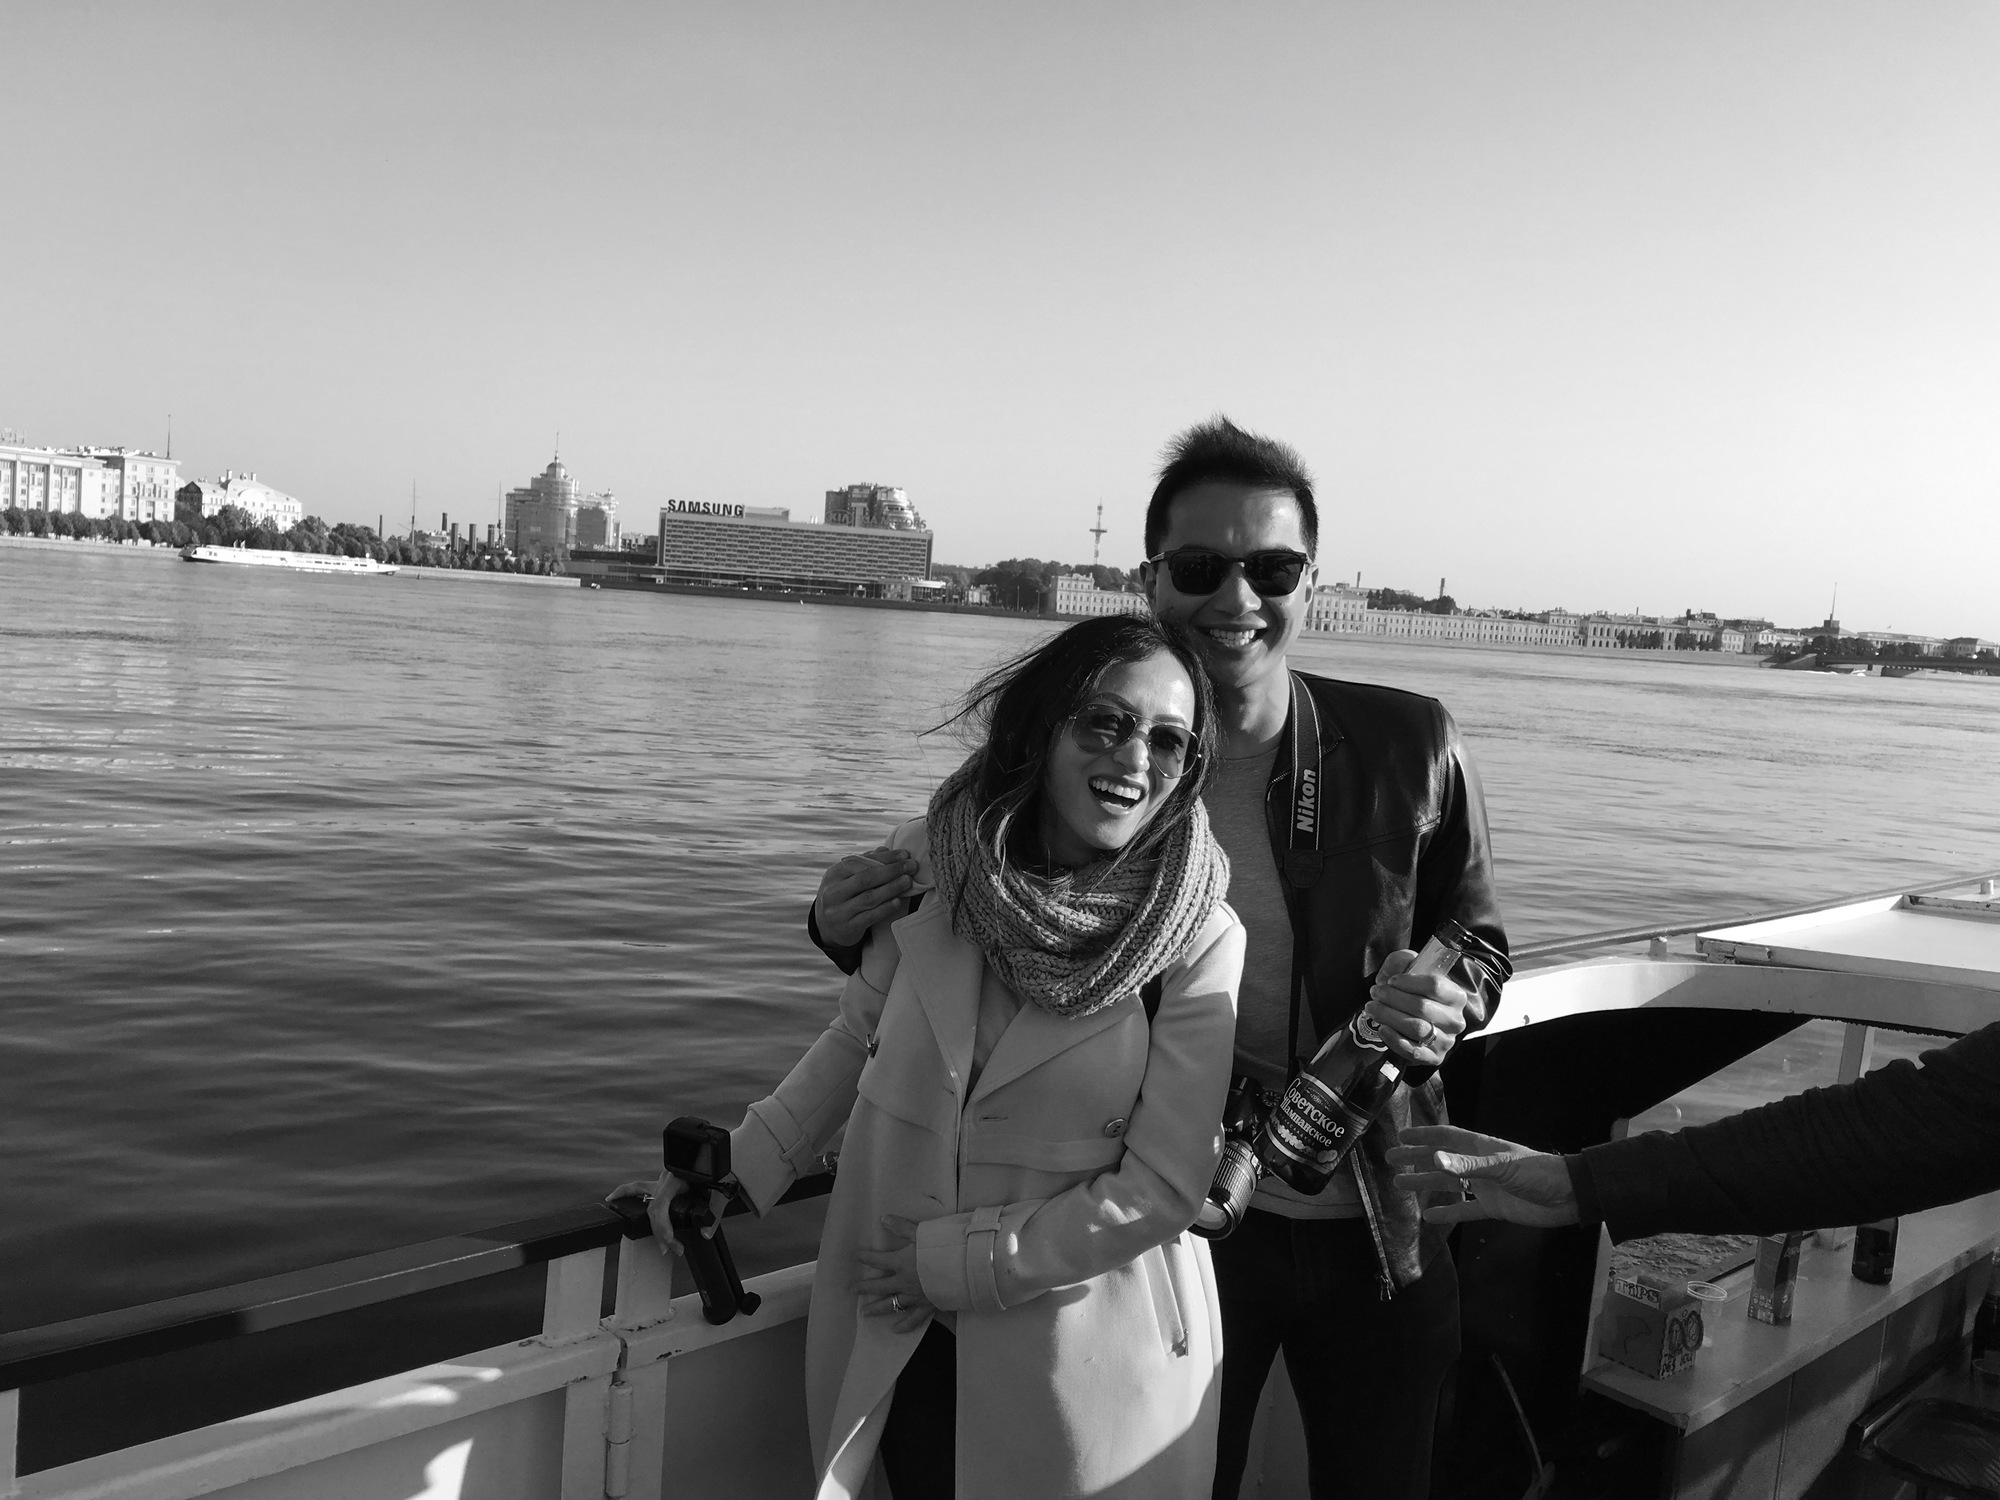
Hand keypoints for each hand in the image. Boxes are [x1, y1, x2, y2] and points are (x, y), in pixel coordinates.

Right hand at [604, 1171, 717, 1256]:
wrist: (716, 1160)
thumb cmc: (719, 1174)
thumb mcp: (720, 1194)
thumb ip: (714, 1214)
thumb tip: (706, 1234)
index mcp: (675, 1179)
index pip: (660, 1206)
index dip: (663, 1228)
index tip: (671, 1243)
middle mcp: (664, 1179)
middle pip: (653, 1210)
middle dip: (661, 1234)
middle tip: (673, 1250)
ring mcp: (660, 1180)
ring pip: (646, 1204)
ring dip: (653, 1227)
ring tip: (663, 1245)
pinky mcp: (659, 1183)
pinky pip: (638, 1188)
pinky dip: (625, 1193)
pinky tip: (612, 1199)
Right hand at [814, 847, 920, 949]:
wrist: (827, 928)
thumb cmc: (843, 896)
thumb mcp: (847, 879)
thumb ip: (864, 864)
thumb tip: (885, 849)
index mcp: (834, 874)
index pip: (861, 862)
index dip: (885, 857)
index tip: (905, 854)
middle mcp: (833, 892)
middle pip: (866, 878)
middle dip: (891, 871)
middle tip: (912, 866)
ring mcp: (839, 911)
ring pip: (869, 897)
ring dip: (892, 888)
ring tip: (908, 881)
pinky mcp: (848, 928)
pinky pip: (870, 917)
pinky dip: (885, 908)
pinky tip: (898, 901)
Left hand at [856, 1214, 932, 1333]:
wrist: (963, 1269)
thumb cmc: (942, 1248)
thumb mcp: (921, 1233)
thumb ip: (902, 1227)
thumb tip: (884, 1219)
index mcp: (901, 1263)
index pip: (878, 1259)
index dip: (866, 1257)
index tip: (856, 1256)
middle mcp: (904, 1282)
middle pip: (879, 1287)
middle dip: (864, 1287)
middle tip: (852, 1290)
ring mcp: (914, 1296)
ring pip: (891, 1305)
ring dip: (877, 1308)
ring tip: (865, 1313)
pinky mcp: (927, 1306)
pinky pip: (913, 1319)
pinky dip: (904, 1324)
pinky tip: (896, 1330)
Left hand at [1364, 949, 1473, 1066]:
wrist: (1421, 1024)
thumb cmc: (1415, 994)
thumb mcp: (1411, 971)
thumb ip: (1403, 960)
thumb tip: (1398, 965)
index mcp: (1456, 996)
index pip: (1435, 985)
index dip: (1408, 982)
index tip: (1391, 980)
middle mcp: (1455, 1020)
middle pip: (1422, 1006)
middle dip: (1392, 998)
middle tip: (1375, 993)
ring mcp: (1446, 1041)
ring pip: (1416, 1027)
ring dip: (1389, 1016)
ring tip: (1372, 1008)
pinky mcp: (1434, 1058)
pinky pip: (1413, 1050)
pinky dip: (1394, 1039)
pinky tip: (1382, 1028)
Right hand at [1387, 1125, 1582, 1227]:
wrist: (1568, 1197)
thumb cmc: (1537, 1173)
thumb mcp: (1502, 1166)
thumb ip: (1468, 1164)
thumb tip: (1434, 1160)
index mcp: (1481, 1148)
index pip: (1446, 1137)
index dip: (1423, 1136)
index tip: (1401, 1135)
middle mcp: (1479, 1166)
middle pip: (1441, 1160)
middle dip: (1416, 1159)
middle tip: (1391, 1160)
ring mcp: (1485, 1187)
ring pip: (1448, 1185)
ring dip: (1425, 1184)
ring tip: (1400, 1184)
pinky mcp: (1493, 1208)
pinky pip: (1465, 1210)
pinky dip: (1447, 1213)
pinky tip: (1429, 1216)